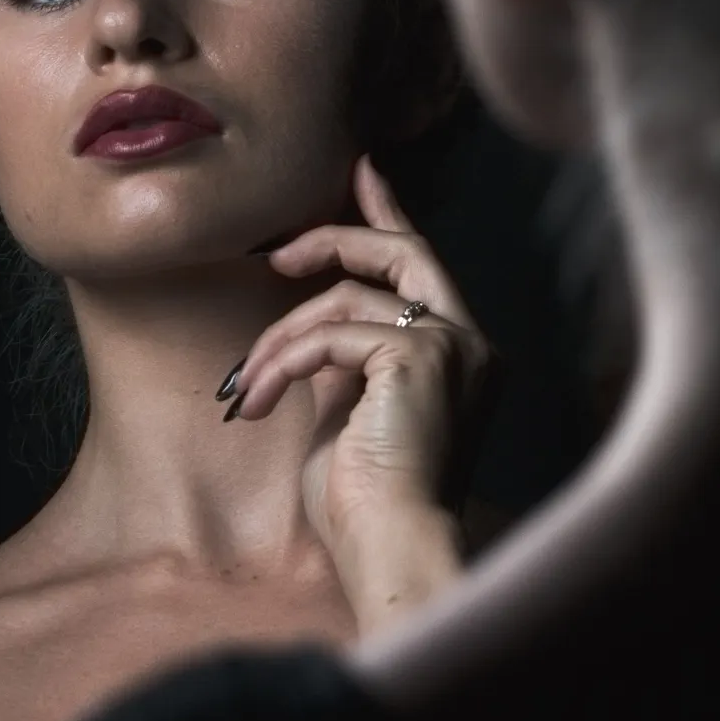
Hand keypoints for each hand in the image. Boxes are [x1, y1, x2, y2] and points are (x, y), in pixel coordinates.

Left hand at [227, 155, 497, 633]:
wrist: (391, 550)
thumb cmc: (366, 507)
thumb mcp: (350, 418)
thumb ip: (344, 365)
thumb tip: (310, 332)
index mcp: (465, 360)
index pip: (425, 268)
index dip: (390, 213)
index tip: (361, 170)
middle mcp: (472, 346)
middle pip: (402, 253)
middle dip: (335, 237)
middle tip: (276, 252)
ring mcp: (453, 348)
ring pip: (348, 299)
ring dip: (280, 338)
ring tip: (247, 389)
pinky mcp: (419, 357)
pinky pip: (332, 334)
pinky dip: (284, 362)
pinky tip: (260, 403)